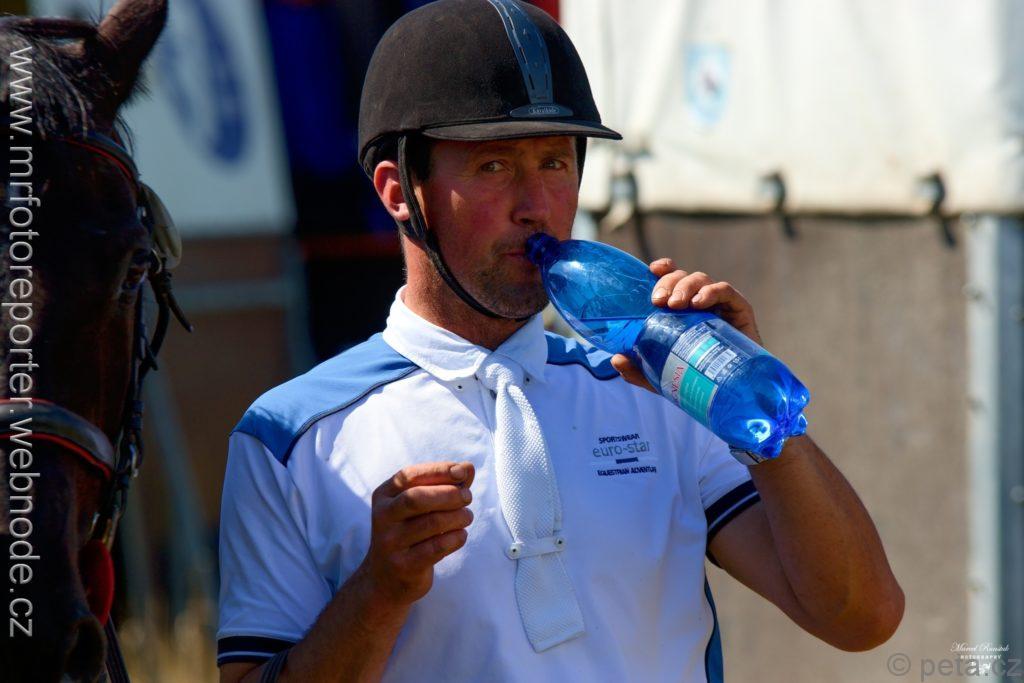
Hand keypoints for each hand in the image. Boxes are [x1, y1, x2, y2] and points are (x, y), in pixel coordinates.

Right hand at [359, 461, 474, 606]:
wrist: (387, 578)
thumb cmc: (411, 531)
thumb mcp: (421, 505)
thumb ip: (445, 483)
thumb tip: (468, 467)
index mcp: (384, 495)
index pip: (410, 475)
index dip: (439, 470)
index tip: (463, 472)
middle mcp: (383, 517)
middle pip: (417, 498)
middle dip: (449, 494)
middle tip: (468, 497)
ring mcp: (390, 543)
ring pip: (432, 523)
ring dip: (458, 516)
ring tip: (467, 517)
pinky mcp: (403, 565)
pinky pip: (437, 547)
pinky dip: (456, 538)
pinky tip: (460, 535)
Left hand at [611, 258, 762, 392]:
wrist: (734, 394)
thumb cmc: (697, 378)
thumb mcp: (661, 376)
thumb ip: (638, 369)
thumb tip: (616, 359)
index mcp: (681, 309)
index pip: (671, 279)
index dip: (662, 270)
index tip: (652, 271)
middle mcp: (700, 302)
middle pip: (682, 277)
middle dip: (668, 283)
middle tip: (658, 302)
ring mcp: (720, 305)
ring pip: (701, 279)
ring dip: (686, 286)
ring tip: (676, 305)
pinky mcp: (740, 311)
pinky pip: (726, 291)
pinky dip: (711, 291)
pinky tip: (700, 303)